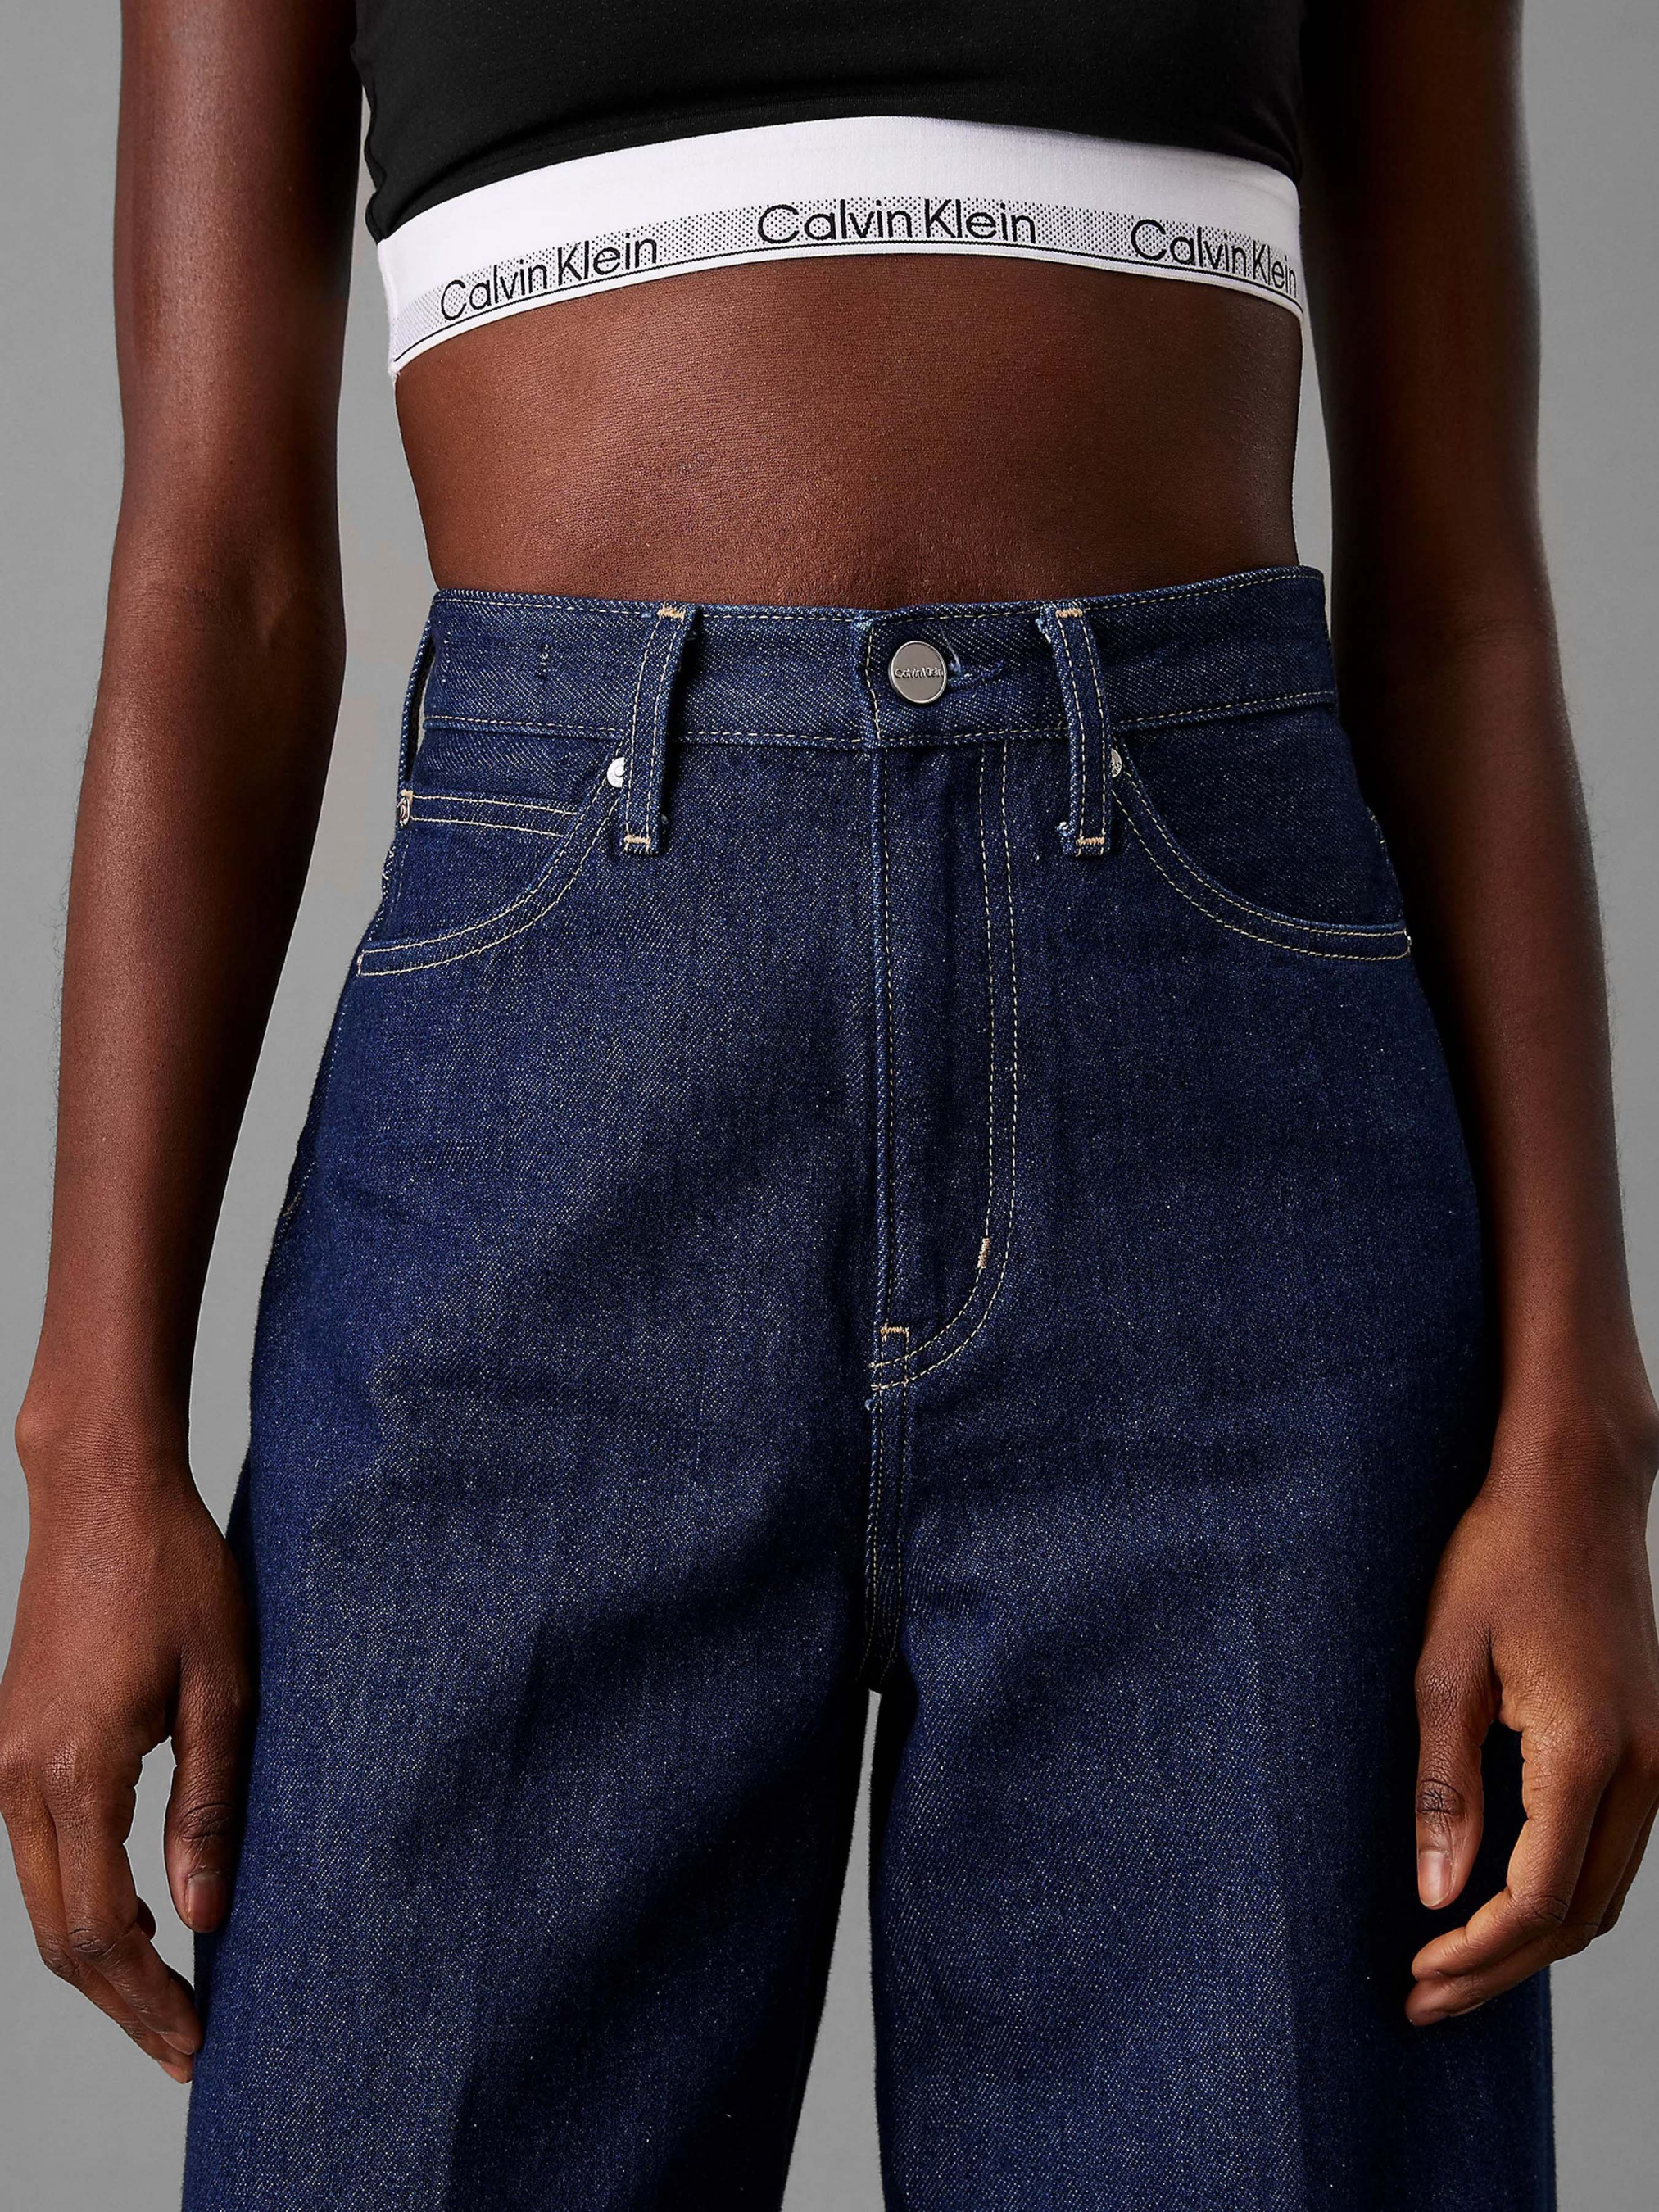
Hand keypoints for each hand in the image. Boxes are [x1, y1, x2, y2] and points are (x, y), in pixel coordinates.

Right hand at [0, 1431, 250, 2082]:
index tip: (198, 2041)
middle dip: (122, 2002)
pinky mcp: (12, 1741)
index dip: (148, 1998)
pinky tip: (142, 1911)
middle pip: (58, 1934)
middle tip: (186, 2048)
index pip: (102, 1929)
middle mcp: (19, 1777)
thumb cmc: (175, 1572)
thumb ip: (211, 1805)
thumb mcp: (225, 1686)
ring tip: (170, 1997)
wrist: (103, 1492)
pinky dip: (82, 1900)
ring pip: (40, 1899)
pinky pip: (37, 1852)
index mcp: (74, 1770)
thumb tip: (205, 1918)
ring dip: (100, 1957)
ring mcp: (4, 1760)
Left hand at [1407, 1387, 1658, 2024]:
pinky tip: (1501, 1904)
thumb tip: (1435, 1896)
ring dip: (1530, 1942)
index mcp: (1590, 1752)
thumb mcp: (1445, 1665)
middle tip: (1421, 2001)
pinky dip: (1560, 1895)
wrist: (1576, 1490)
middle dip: (1497, 1970)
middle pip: (1577, 1917)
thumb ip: (1443, 1786)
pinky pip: (1613, 1853)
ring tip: (1451, 1969)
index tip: (1413, 1976)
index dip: (1473, 1953)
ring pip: (1603, 1894)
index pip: (1536, 1898)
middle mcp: (1644, 1770)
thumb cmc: (1499, 1560)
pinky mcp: (1651, 1746)